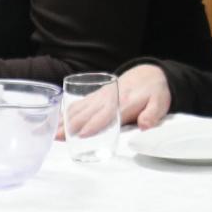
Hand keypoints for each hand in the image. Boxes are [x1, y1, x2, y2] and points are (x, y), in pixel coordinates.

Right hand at [56, 64, 170, 140]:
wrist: (148, 74)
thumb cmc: (154, 91)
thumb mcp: (160, 102)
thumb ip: (152, 114)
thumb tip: (146, 125)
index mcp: (123, 103)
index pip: (106, 115)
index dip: (94, 124)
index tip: (82, 134)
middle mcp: (108, 99)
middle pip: (86, 114)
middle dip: (71, 126)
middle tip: (56, 138)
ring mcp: (99, 97)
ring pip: (78, 109)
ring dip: (64, 120)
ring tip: (50, 132)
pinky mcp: (95, 96)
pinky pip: (77, 105)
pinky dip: (65, 113)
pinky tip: (55, 122)